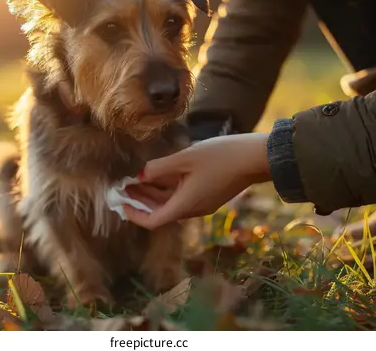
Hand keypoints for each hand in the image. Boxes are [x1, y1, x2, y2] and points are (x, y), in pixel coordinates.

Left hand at [123, 133, 270, 229]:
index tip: (119, 201)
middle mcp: (193, 209)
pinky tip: (158, 175)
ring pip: (170, 204)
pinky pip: (181, 197)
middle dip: (140, 201)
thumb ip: (160, 168)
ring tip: (135, 180)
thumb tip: (140, 175)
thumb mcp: (186, 158)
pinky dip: (166, 190)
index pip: (152, 220)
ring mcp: (202, 203)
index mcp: (185, 204)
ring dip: (152, 195)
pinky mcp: (209, 195)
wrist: (256, 158)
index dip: (133, 213)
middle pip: (160, 212)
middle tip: (122, 187)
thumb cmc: (221, 156)